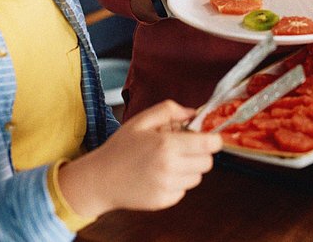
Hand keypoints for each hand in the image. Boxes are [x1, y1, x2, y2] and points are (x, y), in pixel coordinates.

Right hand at [59, 100, 221, 215]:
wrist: (99, 180)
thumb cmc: (119, 148)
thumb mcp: (141, 121)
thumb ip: (170, 110)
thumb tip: (194, 112)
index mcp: (166, 145)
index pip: (210, 145)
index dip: (213, 139)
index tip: (208, 137)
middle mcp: (170, 168)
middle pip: (207, 162)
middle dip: (200, 153)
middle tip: (183, 148)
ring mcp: (167, 187)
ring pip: (197, 177)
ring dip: (189, 168)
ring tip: (168, 161)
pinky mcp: (164, 201)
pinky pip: (184, 190)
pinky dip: (177, 182)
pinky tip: (159, 175)